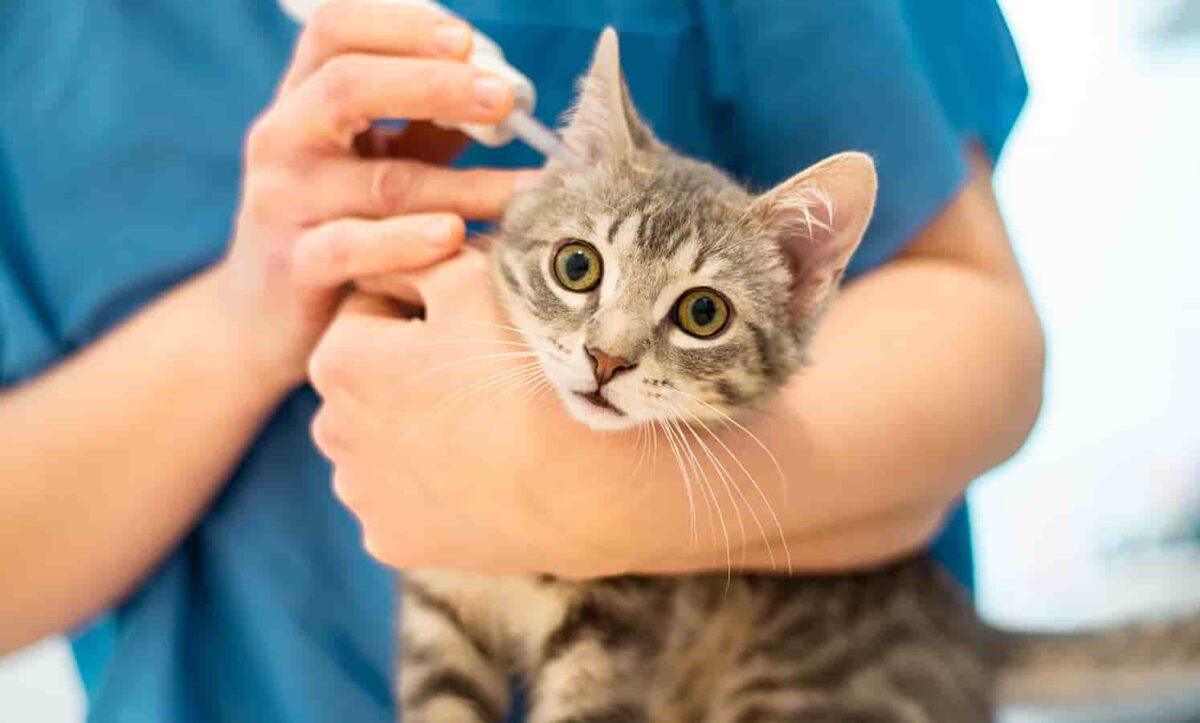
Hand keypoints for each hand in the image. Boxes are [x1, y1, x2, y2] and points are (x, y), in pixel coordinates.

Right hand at [215, 0, 534, 387]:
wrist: (263, 320)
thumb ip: (427, 126)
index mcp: (302, 99)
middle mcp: (282, 139)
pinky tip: (455, 236)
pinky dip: (407, 242)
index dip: (401, 24)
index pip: (336, 31)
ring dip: (464, 183)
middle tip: (504, 97)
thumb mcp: (374, 162)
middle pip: (349, 86)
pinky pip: (353, 247)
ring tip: (525, 189)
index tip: (467, 40)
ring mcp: (282, 203)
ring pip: (379, 181)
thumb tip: (505, 93)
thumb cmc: (337, 226)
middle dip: (435, 85)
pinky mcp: (294, 267)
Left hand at [309, 249, 559, 570]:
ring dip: (415, 427)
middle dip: (408, 369)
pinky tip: (481, 474)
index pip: (367, 309)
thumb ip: (416, 257)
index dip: (424, 306)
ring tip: (485, 425)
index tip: (473, 323)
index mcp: (338, 362)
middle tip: (482, 373)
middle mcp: (330, 433)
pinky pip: (403, 497)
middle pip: (368, 380)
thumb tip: (387, 254)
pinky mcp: (394, 542)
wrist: (590, 489)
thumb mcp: (475, 282)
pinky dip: (432, 484)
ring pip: (381, 440)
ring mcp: (361, 496)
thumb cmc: (530, 373)